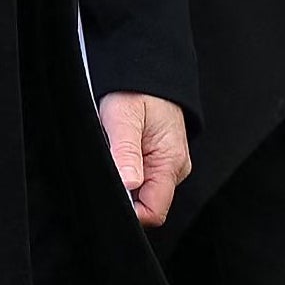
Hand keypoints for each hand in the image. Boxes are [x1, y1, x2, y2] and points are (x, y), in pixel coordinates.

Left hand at [100, 91, 192, 226]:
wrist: (151, 72)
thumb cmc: (138, 90)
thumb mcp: (124, 118)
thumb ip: (126, 153)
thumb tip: (128, 185)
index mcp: (171, 161)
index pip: (154, 211)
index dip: (129, 212)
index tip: (108, 193)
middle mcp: (176, 167)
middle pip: (148, 205)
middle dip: (123, 194)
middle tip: (108, 165)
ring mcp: (170, 164)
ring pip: (144, 193)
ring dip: (124, 182)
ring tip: (114, 153)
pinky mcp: (161, 160)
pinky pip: (144, 179)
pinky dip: (127, 172)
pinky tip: (119, 153)